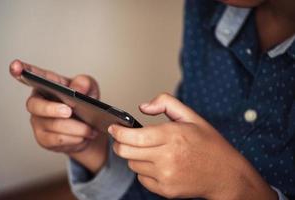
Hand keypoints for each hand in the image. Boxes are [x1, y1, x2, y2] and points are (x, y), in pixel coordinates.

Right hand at [10, 59, 107, 172]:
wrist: (90, 126)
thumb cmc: (85, 102)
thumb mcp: (90, 88)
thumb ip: (84, 83)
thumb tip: (77, 88)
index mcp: (48, 84)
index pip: (32, 75)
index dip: (22, 71)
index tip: (15, 66)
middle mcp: (38, 102)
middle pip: (35, 105)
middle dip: (52, 109)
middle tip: (69, 111)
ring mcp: (38, 121)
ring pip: (52, 125)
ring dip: (74, 128)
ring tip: (89, 129)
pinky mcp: (44, 138)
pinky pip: (56, 140)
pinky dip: (73, 139)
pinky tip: (83, 137)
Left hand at [108, 93, 277, 198]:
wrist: (226, 175)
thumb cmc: (209, 144)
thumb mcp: (191, 116)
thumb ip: (166, 103)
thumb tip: (143, 107)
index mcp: (173, 136)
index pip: (133, 136)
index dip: (117, 132)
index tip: (113, 128)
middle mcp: (167, 158)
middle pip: (126, 152)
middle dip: (120, 144)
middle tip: (124, 138)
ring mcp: (166, 176)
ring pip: (133, 165)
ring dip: (134, 156)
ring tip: (150, 150)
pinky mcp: (165, 190)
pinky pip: (142, 178)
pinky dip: (144, 170)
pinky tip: (157, 164)